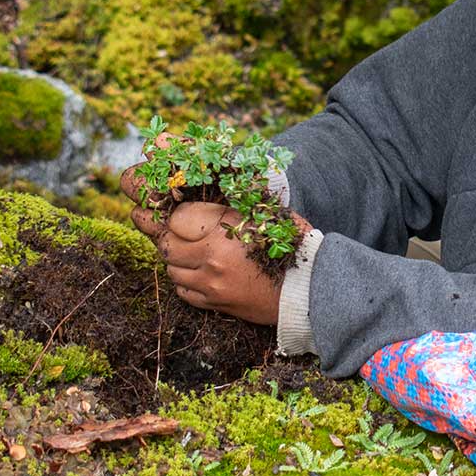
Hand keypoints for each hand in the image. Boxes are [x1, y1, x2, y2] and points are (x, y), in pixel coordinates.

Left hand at [120, 151, 308, 324]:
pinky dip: (185, 280)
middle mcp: (213, 257)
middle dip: (168, 234)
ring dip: (176, 257)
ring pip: (171, 268)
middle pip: (167, 243)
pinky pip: (182, 291)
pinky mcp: (215, 303)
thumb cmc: (290, 242)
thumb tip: (194, 171)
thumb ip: (229, 196)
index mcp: (225, 228)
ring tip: (193, 249)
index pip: (175, 218)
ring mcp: (212, 283)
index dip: (175, 212)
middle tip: (178, 229)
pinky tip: (200, 271)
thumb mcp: (263, 210)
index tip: (180, 211)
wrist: (309, 286)